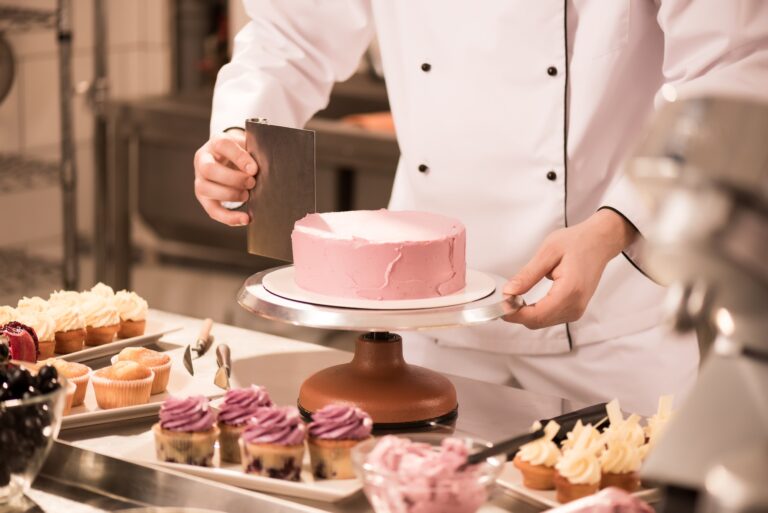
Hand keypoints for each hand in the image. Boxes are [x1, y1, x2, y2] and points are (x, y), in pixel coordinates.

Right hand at [194, 129, 257, 225]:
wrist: (230, 159)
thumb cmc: (242, 154)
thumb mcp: (247, 147)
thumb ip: (253, 155)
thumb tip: (262, 170)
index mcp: (215, 143)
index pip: (222, 145)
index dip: (239, 157)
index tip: (254, 169)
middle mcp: (203, 161)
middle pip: (208, 169)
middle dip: (232, 179)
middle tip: (252, 183)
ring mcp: (200, 180)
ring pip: (206, 189)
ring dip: (229, 195)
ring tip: (247, 196)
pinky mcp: (204, 198)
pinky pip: (212, 211)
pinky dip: (229, 218)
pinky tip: (245, 219)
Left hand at [502, 210, 636, 328]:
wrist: (599, 242)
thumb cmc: (577, 242)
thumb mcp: (547, 252)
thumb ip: (527, 275)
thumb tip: (509, 292)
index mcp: (570, 290)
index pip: (537, 315)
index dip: (515, 314)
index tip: (500, 306)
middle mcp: (575, 305)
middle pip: (538, 322)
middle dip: (517, 314)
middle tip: (504, 299)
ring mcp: (577, 310)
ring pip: (542, 323)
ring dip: (526, 314)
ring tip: (515, 297)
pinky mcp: (575, 309)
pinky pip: (550, 318)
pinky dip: (535, 313)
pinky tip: (527, 301)